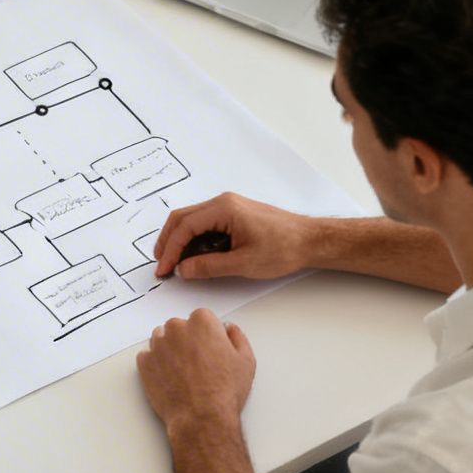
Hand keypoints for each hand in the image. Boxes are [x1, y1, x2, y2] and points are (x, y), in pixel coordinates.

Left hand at [136, 309, 255, 431]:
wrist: (201, 417)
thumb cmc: (225, 390)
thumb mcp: (246, 360)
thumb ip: (237, 337)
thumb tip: (229, 329)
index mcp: (202, 322)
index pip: (202, 318)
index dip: (209, 335)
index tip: (212, 349)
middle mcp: (176, 328)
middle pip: (180, 327)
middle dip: (188, 340)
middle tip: (199, 363)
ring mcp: (158, 345)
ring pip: (162, 339)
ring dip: (170, 350)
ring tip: (184, 372)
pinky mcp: (144, 362)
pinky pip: (149, 357)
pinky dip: (156, 365)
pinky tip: (170, 379)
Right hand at [154, 192, 314, 280]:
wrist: (310, 240)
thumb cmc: (283, 248)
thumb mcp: (243, 263)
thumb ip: (209, 266)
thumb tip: (183, 269)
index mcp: (223, 208)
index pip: (185, 227)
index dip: (170, 250)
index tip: (164, 269)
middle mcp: (223, 202)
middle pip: (183, 218)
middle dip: (169, 242)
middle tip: (162, 264)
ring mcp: (229, 207)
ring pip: (193, 220)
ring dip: (181, 241)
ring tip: (176, 263)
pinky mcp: (235, 215)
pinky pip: (206, 224)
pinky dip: (195, 240)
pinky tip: (195, 256)